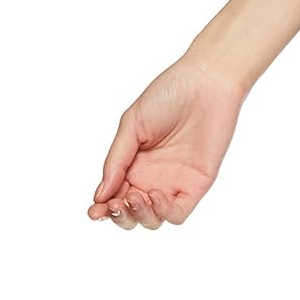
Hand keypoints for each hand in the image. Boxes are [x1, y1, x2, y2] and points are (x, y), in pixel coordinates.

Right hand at [88, 53, 247, 230]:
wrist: (206, 80)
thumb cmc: (169, 94)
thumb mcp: (132, 123)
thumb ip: (116, 160)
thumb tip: (99, 196)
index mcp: (134, 163)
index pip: (114, 196)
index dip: (102, 208)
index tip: (94, 211)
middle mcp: (153, 177)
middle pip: (131, 214)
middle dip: (119, 216)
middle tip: (114, 204)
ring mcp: (175, 182)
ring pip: (152, 219)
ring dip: (139, 216)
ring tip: (133, 196)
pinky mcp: (197, 184)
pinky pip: (178, 213)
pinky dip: (163, 212)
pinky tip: (154, 195)